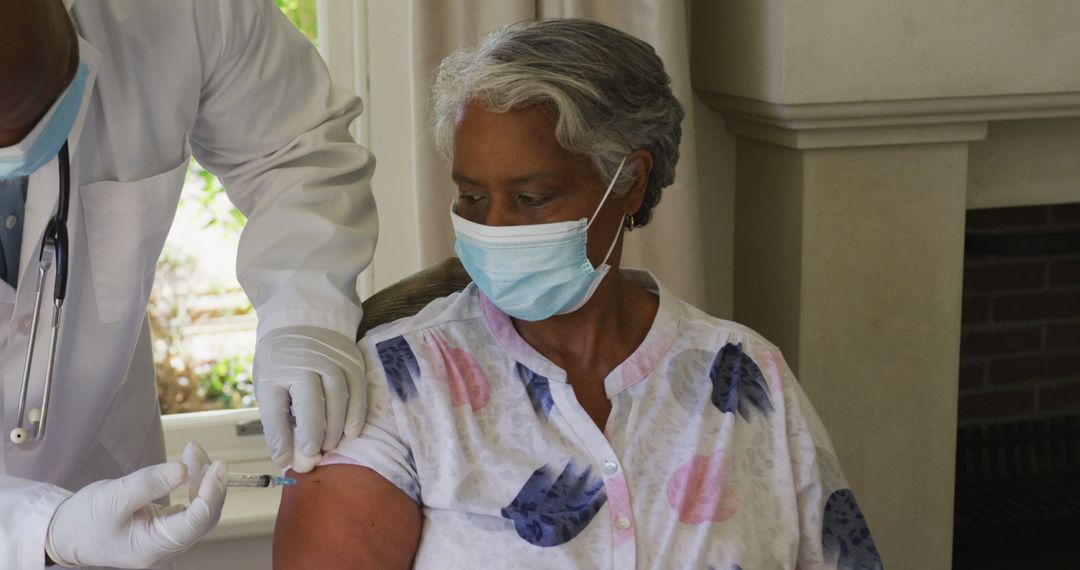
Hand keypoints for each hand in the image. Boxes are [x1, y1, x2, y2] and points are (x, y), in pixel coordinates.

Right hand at [45, 443, 227, 567]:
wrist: (65, 533)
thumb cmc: (84, 521)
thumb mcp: (112, 497)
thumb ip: (148, 483)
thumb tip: (182, 469)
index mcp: (155, 547)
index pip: (197, 520)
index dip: (212, 492)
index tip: (217, 466)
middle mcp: (166, 547)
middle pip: (204, 515)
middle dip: (208, 481)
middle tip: (198, 451)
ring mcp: (167, 538)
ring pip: (199, 509)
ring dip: (201, 480)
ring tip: (193, 452)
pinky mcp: (165, 527)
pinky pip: (189, 507)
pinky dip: (193, 485)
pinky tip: (189, 468)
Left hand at [253, 326, 365, 470]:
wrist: (304, 319)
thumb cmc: (282, 360)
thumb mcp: (268, 384)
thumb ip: (277, 419)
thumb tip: (286, 457)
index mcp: (276, 369)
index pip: (277, 408)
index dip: (281, 438)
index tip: (286, 459)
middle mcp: (305, 362)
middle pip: (311, 403)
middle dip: (313, 434)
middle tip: (313, 454)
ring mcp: (332, 359)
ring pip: (338, 398)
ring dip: (336, 428)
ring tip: (329, 445)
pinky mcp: (353, 360)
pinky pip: (358, 390)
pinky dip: (356, 414)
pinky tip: (351, 432)